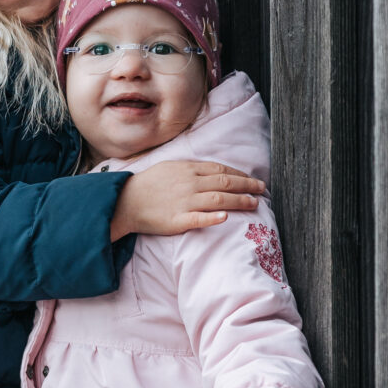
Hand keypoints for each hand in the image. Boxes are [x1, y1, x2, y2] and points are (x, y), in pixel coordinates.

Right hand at [110, 161, 264, 240]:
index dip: (241, 176)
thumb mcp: (170, 167)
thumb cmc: (148, 184)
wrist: (124, 200)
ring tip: (254, 204)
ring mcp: (184, 202)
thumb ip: (192, 169)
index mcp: (188, 170)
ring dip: (239, 201)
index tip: (254, 181)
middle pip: (225, 183)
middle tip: (262, 190)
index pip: (221, 170)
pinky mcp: (177, 220)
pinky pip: (198, 218)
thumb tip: (213, 171)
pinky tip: (226, 217)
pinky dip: (213, 217)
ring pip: (218, 200)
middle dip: (247, 187)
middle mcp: (190, 184)